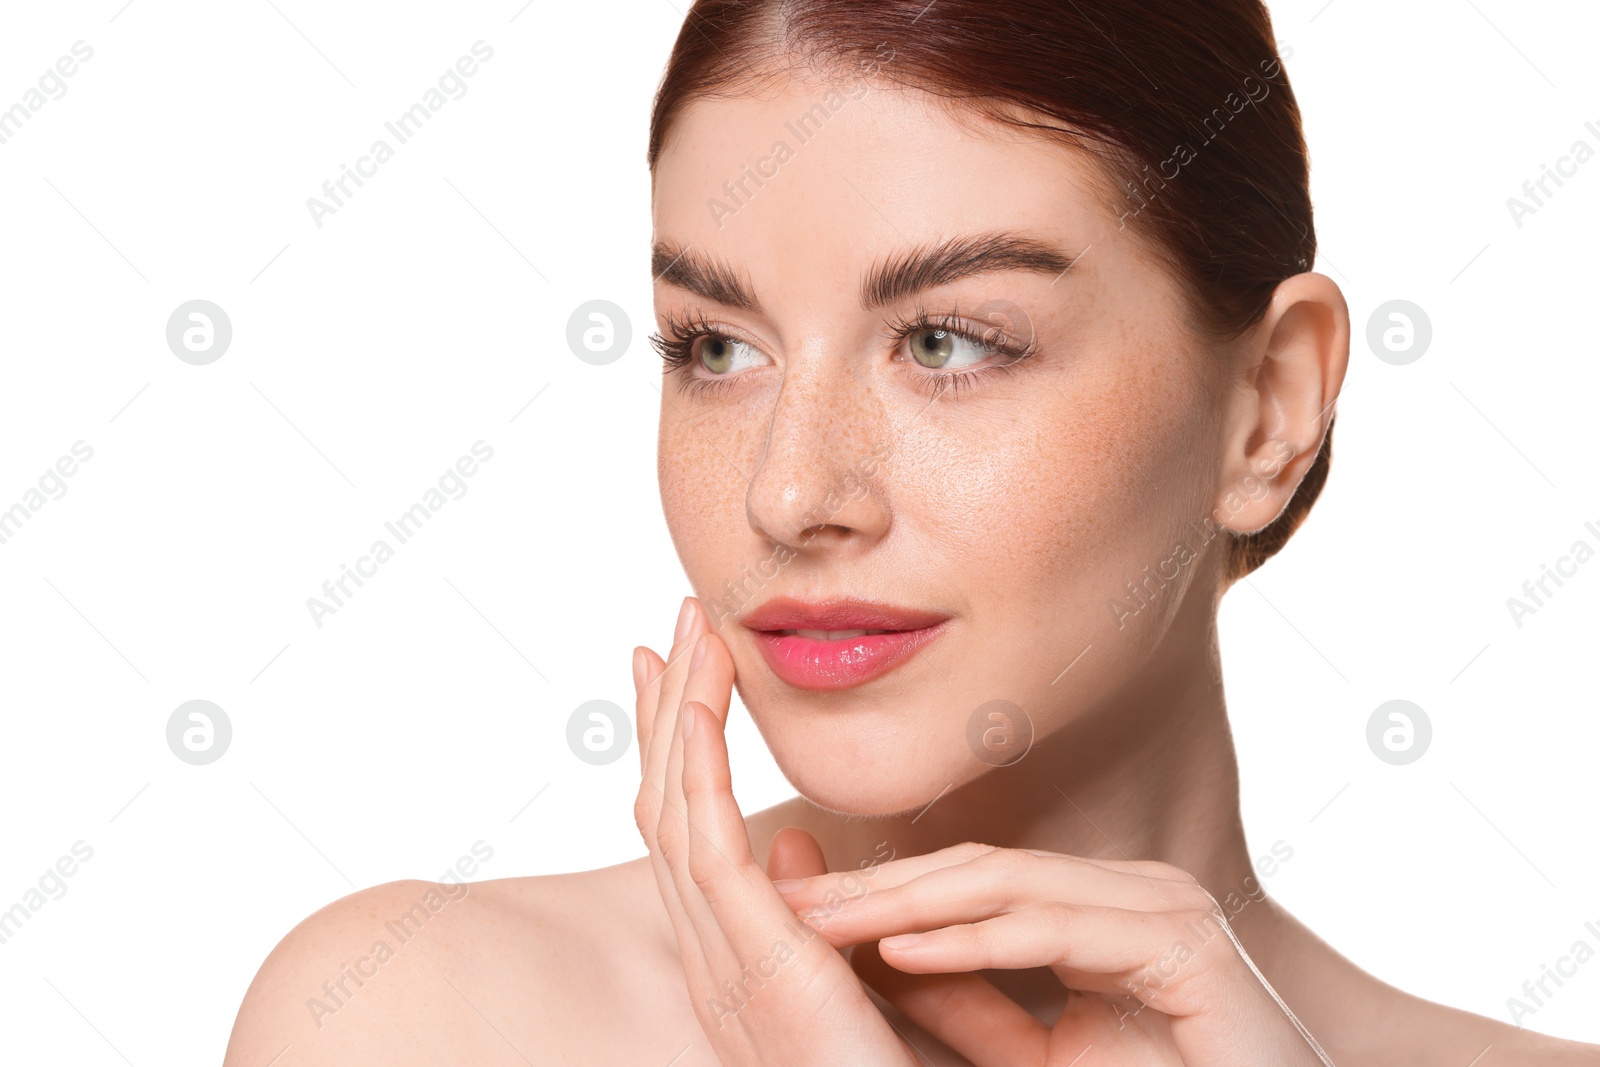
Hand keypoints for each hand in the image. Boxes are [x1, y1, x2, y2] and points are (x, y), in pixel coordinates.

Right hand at [631, 596, 919, 1064]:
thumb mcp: (847, 973)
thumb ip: (810, 909)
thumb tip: (792, 843)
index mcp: (728, 952)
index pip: (688, 828)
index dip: (677, 748)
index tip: (679, 675)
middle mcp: (705, 950)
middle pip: (667, 805)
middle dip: (666, 713)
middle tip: (667, 629)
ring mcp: (717, 956)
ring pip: (676, 808)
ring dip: (678, 714)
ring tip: (684, 632)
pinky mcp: (752, 958)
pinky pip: (704, 842)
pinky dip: (694, 765)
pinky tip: (695, 700)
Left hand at [776, 843, 1334, 1065]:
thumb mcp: (1026, 1053)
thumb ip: (962, 998)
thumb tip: (876, 951)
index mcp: (1102, 904)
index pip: (970, 880)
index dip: (878, 891)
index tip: (794, 907)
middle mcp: (1136, 890)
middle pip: (980, 872)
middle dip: (876, 887)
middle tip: (788, 900)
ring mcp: (1167, 907)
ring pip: (1010, 888)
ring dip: (904, 905)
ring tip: (821, 921)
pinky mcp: (1188, 946)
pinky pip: (1057, 931)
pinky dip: (972, 943)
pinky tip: (901, 951)